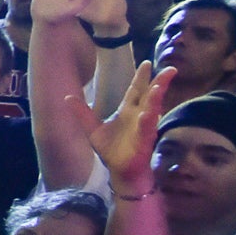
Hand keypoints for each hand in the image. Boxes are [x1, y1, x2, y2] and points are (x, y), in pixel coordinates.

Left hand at [73, 62, 172, 197]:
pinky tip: (147, 113)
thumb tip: (67, 97)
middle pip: (150, 95)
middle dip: (158, 82)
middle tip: (168, 69)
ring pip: (152, 109)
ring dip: (155, 98)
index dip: (141, 77)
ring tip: (158, 85)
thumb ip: (82, 113)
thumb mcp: (93, 129)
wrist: (120, 172)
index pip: (135, 90)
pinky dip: (146, 122)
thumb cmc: (111, 150)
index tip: (146, 63)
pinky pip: (146, 130)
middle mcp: (138, 116)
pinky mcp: (143, 142)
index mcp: (127, 111)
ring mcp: (143, 128)